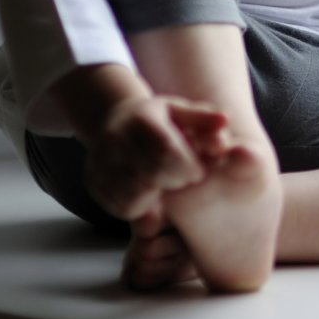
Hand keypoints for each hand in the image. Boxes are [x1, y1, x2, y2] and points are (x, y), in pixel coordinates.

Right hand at [82, 93, 230, 221]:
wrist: (112, 121)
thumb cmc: (158, 119)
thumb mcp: (181, 111)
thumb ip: (205, 118)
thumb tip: (224, 121)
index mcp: (141, 118)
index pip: (166, 151)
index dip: (187, 167)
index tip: (197, 172)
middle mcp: (115, 139)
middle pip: (151, 175)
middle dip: (174, 182)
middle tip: (183, 180)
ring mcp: (100, 162)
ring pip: (134, 197)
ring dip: (157, 199)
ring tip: (164, 186)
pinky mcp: (93, 182)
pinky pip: (120, 207)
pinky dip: (140, 207)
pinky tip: (149, 194)